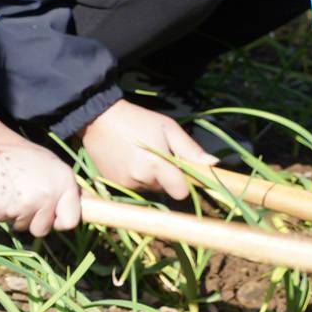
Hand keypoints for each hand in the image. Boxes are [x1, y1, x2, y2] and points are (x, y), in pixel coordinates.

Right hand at [0, 117, 82, 235]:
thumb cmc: (22, 155)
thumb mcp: (52, 165)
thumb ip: (61, 188)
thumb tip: (66, 209)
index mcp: (65, 183)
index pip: (71, 221)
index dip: (59, 222)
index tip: (51, 218)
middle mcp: (49, 196)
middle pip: (43, 229)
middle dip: (32, 222)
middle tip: (25, 204)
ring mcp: (28, 205)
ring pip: (22, 226)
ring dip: (15, 215)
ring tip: (11, 194)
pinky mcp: (7, 210)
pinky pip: (3, 219)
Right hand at [78, 99, 219, 199]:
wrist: (98, 118)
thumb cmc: (138, 120)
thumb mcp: (168, 128)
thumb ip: (190, 149)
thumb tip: (214, 163)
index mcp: (157, 166)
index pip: (180, 192)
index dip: (183, 183)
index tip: (179, 171)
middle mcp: (141, 179)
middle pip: (164, 190)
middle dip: (165, 177)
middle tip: (156, 156)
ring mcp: (124, 183)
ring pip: (148, 188)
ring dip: (149, 178)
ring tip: (139, 156)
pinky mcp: (112, 183)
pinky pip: (132, 186)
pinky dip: (133, 177)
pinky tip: (127, 160)